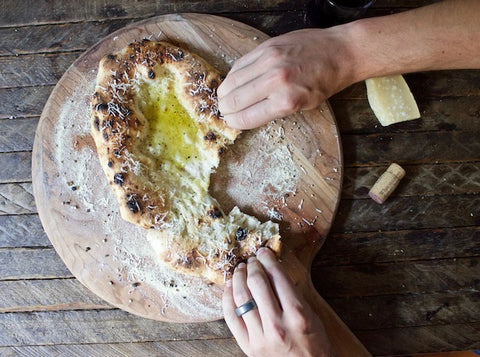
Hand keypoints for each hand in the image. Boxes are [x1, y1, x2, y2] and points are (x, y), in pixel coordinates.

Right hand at [217, 28, 354, 128]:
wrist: (339, 52)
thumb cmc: (324, 82)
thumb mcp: (304, 106)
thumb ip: (274, 110)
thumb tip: (247, 114)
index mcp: (286, 101)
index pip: (247, 117)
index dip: (234, 122)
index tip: (231, 122)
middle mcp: (275, 81)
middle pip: (234, 100)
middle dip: (226, 109)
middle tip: (225, 111)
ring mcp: (269, 61)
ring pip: (232, 81)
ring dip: (225, 93)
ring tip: (225, 98)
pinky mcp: (266, 47)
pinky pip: (240, 64)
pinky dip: (233, 75)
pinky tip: (234, 82)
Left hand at [222, 247, 331, 356]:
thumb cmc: (314, 345)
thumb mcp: (311, 316)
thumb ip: (292, 294)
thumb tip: (273, 270)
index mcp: (297, 314)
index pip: (277, 276)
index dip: (267, 259)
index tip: (263, 252)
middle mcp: (277, 324)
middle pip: (257, 283)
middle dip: (253, 266)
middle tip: (252, 260)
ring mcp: (260, 337)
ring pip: (241, 297)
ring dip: (238, 278)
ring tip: (240, 270)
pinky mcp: (247, 346)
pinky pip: (231, 317)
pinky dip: (227, 298)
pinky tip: (229, 288)